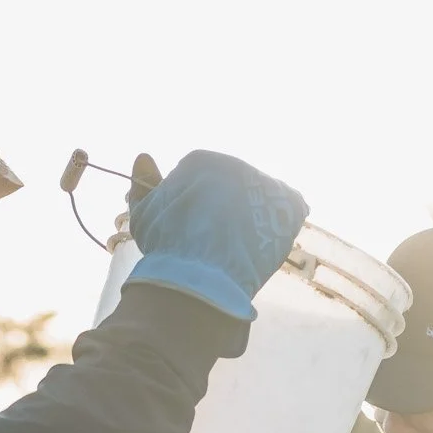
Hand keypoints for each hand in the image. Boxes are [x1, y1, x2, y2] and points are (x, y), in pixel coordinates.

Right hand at [124, 150, 307, 322]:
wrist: (200, 275)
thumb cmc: (167, 247)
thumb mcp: (145, 214)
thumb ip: (144, 184)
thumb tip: (143, 157)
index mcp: (202, 161)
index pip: (201, 182)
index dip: (195, 210)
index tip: (192, 232)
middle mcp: (236, 163)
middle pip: (232, 189)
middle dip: (225, 213)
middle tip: (217, 244)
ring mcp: (265, 183)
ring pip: (259, 200)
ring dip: (252, 219)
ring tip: (239, 250)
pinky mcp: (288, 204)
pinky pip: (288, 211)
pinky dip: (279, 227)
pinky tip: (262, 247)